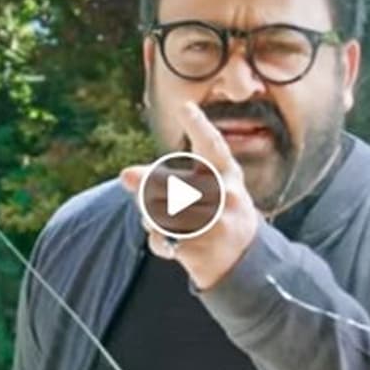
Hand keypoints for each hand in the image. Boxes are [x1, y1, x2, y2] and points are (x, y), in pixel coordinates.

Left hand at [119, 101, 261, 290]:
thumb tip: (124, 175)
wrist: (245, 262)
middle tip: (126, 175)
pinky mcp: (201, 248)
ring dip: (150, 216)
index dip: (200, 126)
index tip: (185, 107)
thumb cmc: (220, 214)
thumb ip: (168, 179)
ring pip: (162, 212)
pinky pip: (163, 239)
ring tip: (158, 221)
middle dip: (145, 182)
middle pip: (174, 183)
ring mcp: (216, 224)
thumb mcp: (209, 190)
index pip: (214, 147)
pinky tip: (169, 244)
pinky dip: (159, 242)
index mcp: (229, 175)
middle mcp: (227, 196)